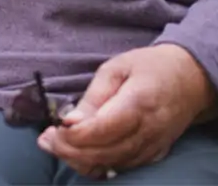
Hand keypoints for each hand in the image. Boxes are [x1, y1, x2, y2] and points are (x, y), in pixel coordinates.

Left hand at [37, 45, 215, 176]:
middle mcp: (148, 131)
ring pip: (112, 165)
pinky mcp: (153, 155)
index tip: (53, 129)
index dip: (75, 135)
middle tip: (46, 140)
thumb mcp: (116, 68)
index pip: (103, 130)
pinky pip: (122, 167)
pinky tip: (77, 152)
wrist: (190, 80)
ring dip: (79, 160)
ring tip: (54, 145)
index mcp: (139, 103)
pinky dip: (97, 164)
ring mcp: (153, 147)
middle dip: (70, 151)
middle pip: (105, 153)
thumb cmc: (148, 67)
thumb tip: (69, 121)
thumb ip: (94, 97)